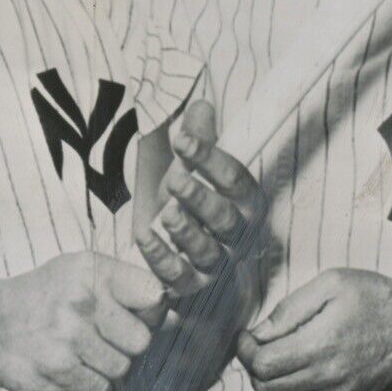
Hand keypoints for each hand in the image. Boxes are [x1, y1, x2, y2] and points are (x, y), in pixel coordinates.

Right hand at [0, 252, 166, 390]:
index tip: (136, 312)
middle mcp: (81, 300)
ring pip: (121, 368)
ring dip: (105, 366)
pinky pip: (99, 388)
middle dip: (126, 345)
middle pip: (141, 340)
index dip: (151, 311)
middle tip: (102, 337)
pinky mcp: (56, 368)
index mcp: (92, 271)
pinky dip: (87, 383)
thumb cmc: (46, 296)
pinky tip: (69, 366)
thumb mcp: (82, 275)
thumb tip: (175, 317)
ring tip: (81, 350)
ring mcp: (68, 335)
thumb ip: (128, 289)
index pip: (152, 294)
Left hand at [136, 100, 266, 304]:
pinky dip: (162, 259)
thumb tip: (199, 108)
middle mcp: (237, 232)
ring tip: (167, 214)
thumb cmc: (188, 192)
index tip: (183, 140)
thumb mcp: (190, 162)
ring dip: (186, 233)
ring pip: (207, 251)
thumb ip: (197, 136)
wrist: (170, 233)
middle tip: (176, 180)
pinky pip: (179, 276)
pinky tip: (146, 238)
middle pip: (225, 219)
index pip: (234, 179)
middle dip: (201, 199)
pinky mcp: (191, 282)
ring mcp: (216, 261)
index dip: (210, 158)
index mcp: (245, 198)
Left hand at [236, 270, 391, 390]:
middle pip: (266, 389)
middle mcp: (328, 378)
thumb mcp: (331, 284)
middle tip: (261, 347)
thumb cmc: (372, 298)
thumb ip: (290, 309)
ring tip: (280, 360)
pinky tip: (302, 372)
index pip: (262, 364)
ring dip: (272, 384)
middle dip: (254, 367)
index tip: (247, 336)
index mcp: (321, 344)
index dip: (245, 351)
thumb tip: (259, 333)